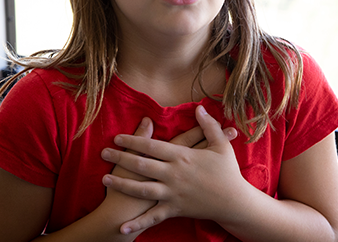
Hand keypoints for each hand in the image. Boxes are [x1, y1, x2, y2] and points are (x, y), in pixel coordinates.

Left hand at [101, 106, 243, 234]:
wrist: (234, 201)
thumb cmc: (228, 172)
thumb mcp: (221, 145)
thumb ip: (209, 126)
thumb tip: (199, 108)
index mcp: (183, 157)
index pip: (152, 146)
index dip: (133, 140)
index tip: (118, 137)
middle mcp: (174, 174)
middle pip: (141, 165)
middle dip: (120, 158)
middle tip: (103, 153)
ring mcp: (172, 193)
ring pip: (141, 189)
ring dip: (122, 184)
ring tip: (104, 179)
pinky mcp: (174, 209)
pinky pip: (153, 217)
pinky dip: (137, 224)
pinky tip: (122, 228)